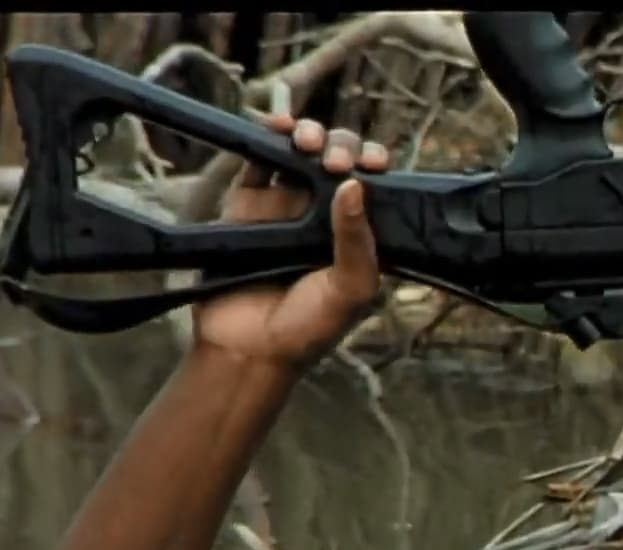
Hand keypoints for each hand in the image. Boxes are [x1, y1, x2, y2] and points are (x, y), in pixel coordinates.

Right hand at [192, 114, 391, 373]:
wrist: (249, 347)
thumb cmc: (309, 328)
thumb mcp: (351, 289)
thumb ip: (357, 241)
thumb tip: (355, 185)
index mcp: (358, 233)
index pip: (374, 185)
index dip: (375, 164)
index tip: (373, 163)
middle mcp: (323, 216)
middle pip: (338, 159)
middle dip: (342, 145)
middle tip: (333, 160)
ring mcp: (284, 207)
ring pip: (300, 153)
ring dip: (307, 134)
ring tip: (305, 141)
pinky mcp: (247, 206)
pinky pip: (256, 162)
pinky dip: (266, 138)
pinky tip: (276, 128)